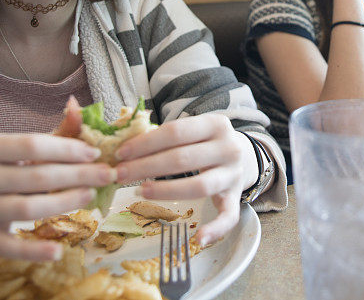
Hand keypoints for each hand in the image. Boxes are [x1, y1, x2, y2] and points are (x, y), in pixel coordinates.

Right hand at [0, 133, 116, 260]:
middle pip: (35, 177)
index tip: (93, 153)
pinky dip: (34, 251)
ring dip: (64, 203)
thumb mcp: (7, 148)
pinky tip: (59, 250)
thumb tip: (79, 108)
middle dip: (77, 175)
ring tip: (90, 195)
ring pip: (27, 209)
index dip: (66, 149)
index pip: (32, 145)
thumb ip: (47, 134)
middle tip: (107, 175)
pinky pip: (10, 247)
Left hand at [113, 113, 257, 245]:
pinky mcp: (236, 197)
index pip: (176, 132)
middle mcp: (229, 148)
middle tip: (120, 175)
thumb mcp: (193, 130)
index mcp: (215, 124)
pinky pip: (229, 217)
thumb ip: (165, 137)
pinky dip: (215, 229)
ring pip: (199, 186)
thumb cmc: (206, 142)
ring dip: (166, 191)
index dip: (145, 143)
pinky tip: (198, 238)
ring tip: (141, 192)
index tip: (121, 154)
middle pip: (182, 159)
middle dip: (146, 167)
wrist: (243, 155)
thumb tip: (125, 149)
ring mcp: (233, 174)